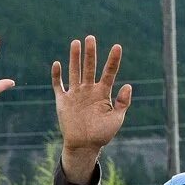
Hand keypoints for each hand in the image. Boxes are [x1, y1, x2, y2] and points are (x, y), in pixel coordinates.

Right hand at [50, 35, 131, 180]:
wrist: (84, 146)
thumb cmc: (102, 134)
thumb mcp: (117, 119)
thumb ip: (122, 102)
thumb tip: (128, 85)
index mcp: (103, 93)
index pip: (109, 72)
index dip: (113, 60)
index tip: (117, 46)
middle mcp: (89, 90)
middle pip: (90, 67)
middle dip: (90, 53)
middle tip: (91, 38)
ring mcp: (76, 94)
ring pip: (74, 72)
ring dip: (75, 58)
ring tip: (76, 43)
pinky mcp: (63, 101)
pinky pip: (59, 86)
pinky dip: (57, 76)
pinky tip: (57, 64)